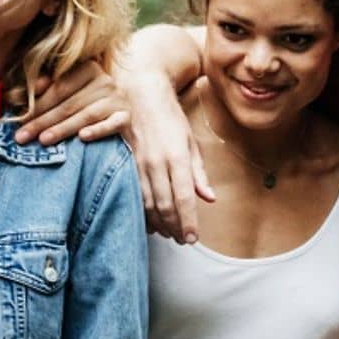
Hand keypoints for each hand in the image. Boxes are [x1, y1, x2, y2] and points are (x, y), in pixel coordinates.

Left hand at [13, 60, 128, 145]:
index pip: (60, 88)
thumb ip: (50, 87)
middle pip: (69, 103)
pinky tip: (83, 137)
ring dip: (63, 128)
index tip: (19, 120)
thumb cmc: (85, 103)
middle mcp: (104, 80)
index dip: (38, 104)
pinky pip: (112, 124)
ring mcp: (117, 99)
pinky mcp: (126, 117)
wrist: (119, 116)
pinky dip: (98, 130)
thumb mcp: (68, 92)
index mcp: (88, 68)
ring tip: (43, 140)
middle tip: (22, 136)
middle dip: (43, 121)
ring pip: (86, 115)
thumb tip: (33, 87)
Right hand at [118, 66, 212, 242]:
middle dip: (174, 226)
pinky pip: (135, 194)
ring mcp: (140, 164)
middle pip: (165, 205)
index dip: (188, 221)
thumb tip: (209, 198)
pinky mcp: (128, 164)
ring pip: (148, 202)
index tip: (192, 238)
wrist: (142, 98)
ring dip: (158, 222)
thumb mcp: (192, 144)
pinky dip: (143, 211)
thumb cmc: (171, 119)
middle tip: (181, 240)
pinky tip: (149, 221)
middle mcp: (157, 163)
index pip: (184, 198)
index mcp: (177, 158)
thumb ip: (199, 174)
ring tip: (168, 234)